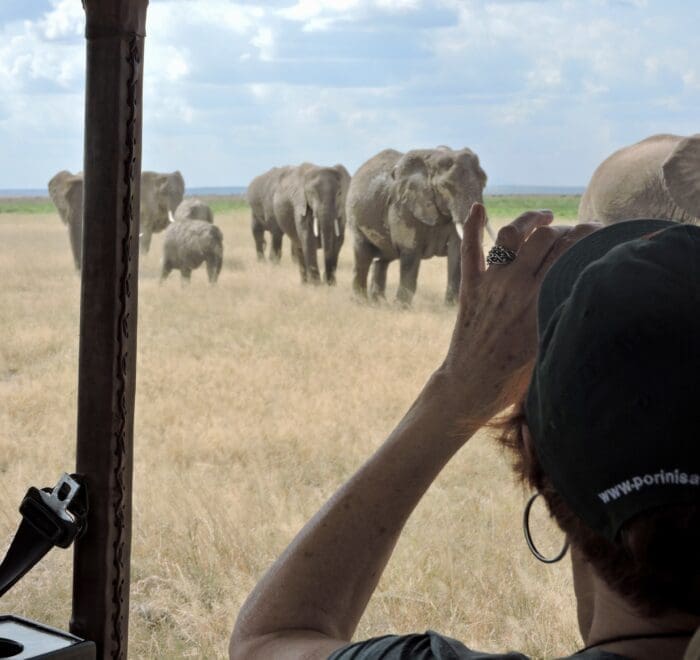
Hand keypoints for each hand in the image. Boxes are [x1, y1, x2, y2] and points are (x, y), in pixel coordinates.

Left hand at [440, 203, 599, 423]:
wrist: (471, 385)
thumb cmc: (514, 374)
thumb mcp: (551, 342)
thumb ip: (562, 309)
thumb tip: (581, 285)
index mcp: (540, 297)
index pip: (568, 250)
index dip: (586, 234)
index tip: (597, 231)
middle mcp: (514, 283)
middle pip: (544, 238)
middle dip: (563, 229)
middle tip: (572, 233)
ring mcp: (490, 282)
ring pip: (510, 234)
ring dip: (529, 221)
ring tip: (544, 219)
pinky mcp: (470, 286)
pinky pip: (469, 248)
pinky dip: (471, 225)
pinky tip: (476, 206)